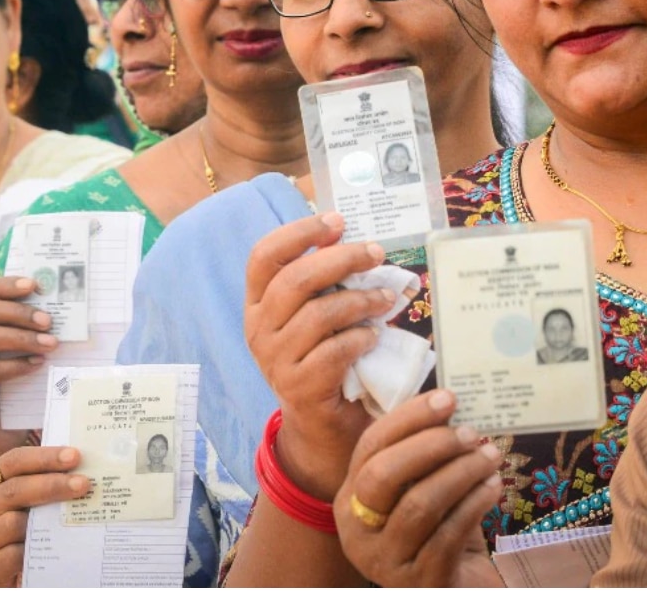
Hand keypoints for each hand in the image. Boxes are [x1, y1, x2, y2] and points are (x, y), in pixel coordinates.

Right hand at [0, 277, 57, 477]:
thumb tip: (58, 305)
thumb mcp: (18, 355)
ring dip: (21, 337)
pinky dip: (16, 365)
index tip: (35, 284)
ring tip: (50, 342)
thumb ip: (25, 331)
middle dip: (16, 310)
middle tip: (48, 319)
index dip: (4, 285)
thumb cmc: (13, 391)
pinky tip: (38, 366)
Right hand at [0, 445, 90, 586]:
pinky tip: (51, 548)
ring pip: (13, 523)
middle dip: (53, 485)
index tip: (74, 456)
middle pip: (15, 489)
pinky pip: (14, 555)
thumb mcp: (24, 497)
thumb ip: (42, 480)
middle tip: (83, 484)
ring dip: (45, 521)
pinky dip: (34, 550)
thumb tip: (81, 468)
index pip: (14, 461)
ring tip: (72, 519)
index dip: (45, 457)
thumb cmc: (18, 522)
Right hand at [244, 211, 395, 499]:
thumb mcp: (317, 316)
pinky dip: (360, 338)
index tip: (336, 220)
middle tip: (376, 252)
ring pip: (317, 314)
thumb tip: (362, 243)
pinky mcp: (299, 387)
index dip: (298, 233)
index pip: (263, 256)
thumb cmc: (325, 357)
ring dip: (360, 300)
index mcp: (258, 304)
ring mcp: (275, 360)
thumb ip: (328, 284)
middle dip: (340, 259)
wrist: (323, 426)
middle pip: (294, 280)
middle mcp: (258, 329)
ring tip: (387, 298)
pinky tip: (375, 336)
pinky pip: (333, 351)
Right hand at [335, 389, 503, 587]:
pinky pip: (447, 535)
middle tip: (471, 433)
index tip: (448, 398)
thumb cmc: (440, 528)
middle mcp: (357, 530)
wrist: (458, 584)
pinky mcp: (417, 582)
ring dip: (461, 473)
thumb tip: (451, 403)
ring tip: (491, 457)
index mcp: (351, 496)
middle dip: (431, 445)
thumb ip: (427, 453)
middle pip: (383, 474)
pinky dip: (474, 504)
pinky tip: (493, 487)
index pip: (371, 445)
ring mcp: (384, 560)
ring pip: (419, 505)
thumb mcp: (424, 486)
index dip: (409, 417)